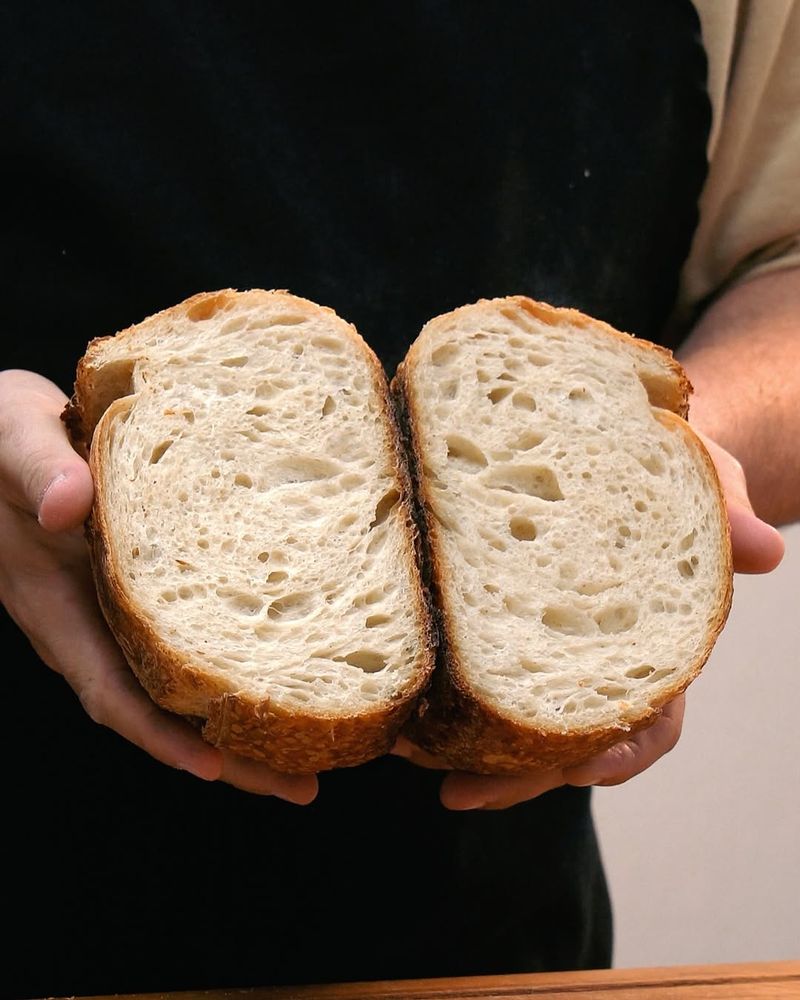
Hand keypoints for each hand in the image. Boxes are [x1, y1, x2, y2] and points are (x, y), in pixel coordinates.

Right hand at [0, 370, 317, 801]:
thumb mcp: (12, 434)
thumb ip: (39, 468)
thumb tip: (69, 508)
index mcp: (52, 602)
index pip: (108, 689)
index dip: (158, 735)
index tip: (215, 766)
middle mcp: (86, 620)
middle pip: (156, 708)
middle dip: (224, 757)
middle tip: (301, 788)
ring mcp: (110, 608)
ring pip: (174, 683)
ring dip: (235, 723)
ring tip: (310, 754)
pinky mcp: (132, 586)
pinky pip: (182, 641)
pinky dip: (225, 668)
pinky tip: (279, 672)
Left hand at [393, 435, 784, 809]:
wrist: (617, 451)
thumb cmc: (662, 474)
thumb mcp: (698, 484)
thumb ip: (722, 515)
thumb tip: (765, 551)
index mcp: (652, 646)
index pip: (648, 722)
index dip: (621, 752)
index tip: (586, 768)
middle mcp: (596, 661)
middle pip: (563, 740)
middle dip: (517, 773)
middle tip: (460, 792)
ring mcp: (547, 647)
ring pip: (511, 716)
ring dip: (462, 742)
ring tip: (402, 749)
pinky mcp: (500, 619)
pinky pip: (473, 665)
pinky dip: (439, 687)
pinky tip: (398, 690)